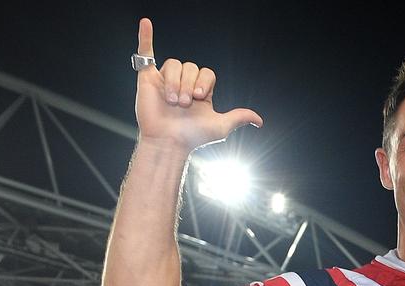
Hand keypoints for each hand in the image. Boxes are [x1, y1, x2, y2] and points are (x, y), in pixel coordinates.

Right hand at [134, 18, 262, 151]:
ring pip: (174, 64)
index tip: (201, 97)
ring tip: (173, 101)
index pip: (207, 73)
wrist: (168, 142)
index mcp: (200, 90)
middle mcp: (183, 83)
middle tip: (185, 104)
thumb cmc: (192, 137)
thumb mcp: (220, 126)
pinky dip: (145, 36)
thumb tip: (259, 121)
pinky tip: (146, 23)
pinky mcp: (148, 78)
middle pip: (191, 67)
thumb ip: (239, 117)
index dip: (205, 81)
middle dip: (189, 85)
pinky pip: (147, 52)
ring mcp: (165, 80)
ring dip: (175, 82)